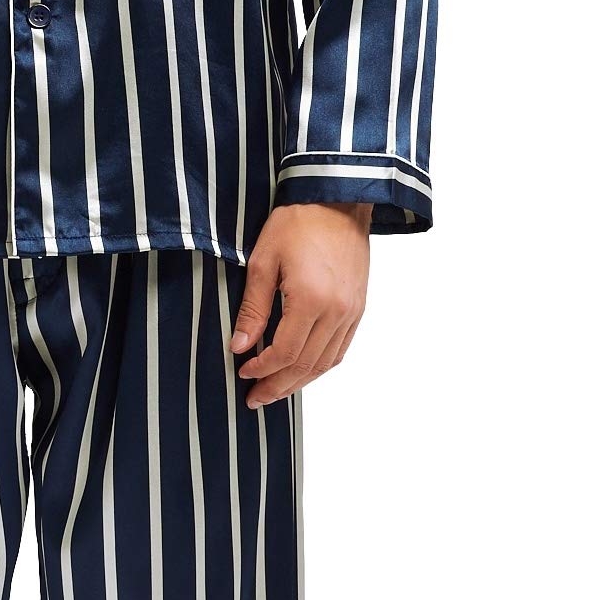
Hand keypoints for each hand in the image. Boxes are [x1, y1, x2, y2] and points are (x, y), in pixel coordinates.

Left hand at [231, 203, 371, 408]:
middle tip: (255, 398)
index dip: (262, 369)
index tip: (243, 372)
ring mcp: (352, 311)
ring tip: (275, 391)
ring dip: (299, 382)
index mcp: (311, 300)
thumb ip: (253, 308)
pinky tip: (302, 371)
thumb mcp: (263, 261)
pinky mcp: (359, 307)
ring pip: (326, 363)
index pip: (285, 352)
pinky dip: (320, 365)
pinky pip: (340, 349)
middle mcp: (337, 311)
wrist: (337, 200)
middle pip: (306, 365)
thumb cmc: (297, 223)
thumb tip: (239, 345)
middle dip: (278, 385)